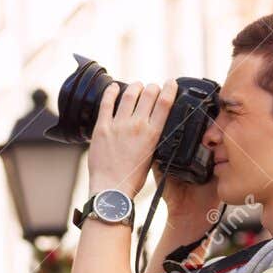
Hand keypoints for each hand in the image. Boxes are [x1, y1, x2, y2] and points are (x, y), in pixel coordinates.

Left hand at [87, 79, 174, 199]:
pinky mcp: (102, 128)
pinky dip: (111, 92)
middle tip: (152, 88)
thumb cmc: (132, 178)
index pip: (165, 102)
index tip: (170, 83)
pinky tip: (114, 87)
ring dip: (135, 87)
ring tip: (137, 86)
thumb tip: (154, 124)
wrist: (112, 189)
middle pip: (149, 94)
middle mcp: (137, 126)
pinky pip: (107, 103)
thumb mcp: (152, 155)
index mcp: (153, 133)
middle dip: (152, 87)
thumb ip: (153, 138)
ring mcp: (119, 125)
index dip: (170, 88)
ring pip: (129, 95)